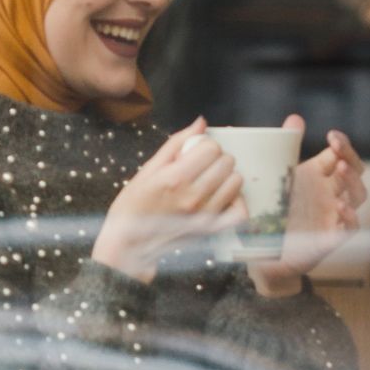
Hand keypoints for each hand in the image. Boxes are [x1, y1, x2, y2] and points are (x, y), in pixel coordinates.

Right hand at [93, 121, 245, 281]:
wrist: (130, 245)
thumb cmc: (133, 205)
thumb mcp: (148, 170)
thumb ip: (176, 144)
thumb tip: (200, 123)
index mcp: (175, 178)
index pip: (211, 148)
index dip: (205, 146)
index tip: (196, 152)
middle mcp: (194, 196)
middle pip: (227, 162)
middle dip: (216, 159)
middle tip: (202, 166)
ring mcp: (205, 215)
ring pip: (236, 182)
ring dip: (226, 176)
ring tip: (210, 180)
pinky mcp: (212, 230)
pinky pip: (240, 211)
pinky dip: (236, 201)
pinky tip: (222, 196)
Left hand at [253, 118, 367, 294]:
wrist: (261, 255)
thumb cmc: (267, 213)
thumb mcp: (272, 179)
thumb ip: (281, 149)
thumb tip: (293, 118)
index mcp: (317, 176)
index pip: (341, 155)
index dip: (343, 144)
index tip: (332, 136)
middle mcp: (329, 194)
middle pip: (355, 172)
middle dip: (351, 158)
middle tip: (337, 149)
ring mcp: (333, 216)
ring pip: (358, 197)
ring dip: (353, 182)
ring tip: (340, 170)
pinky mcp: (330, 238)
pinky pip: (351, 228)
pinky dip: (351, 217)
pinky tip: (341, 207)